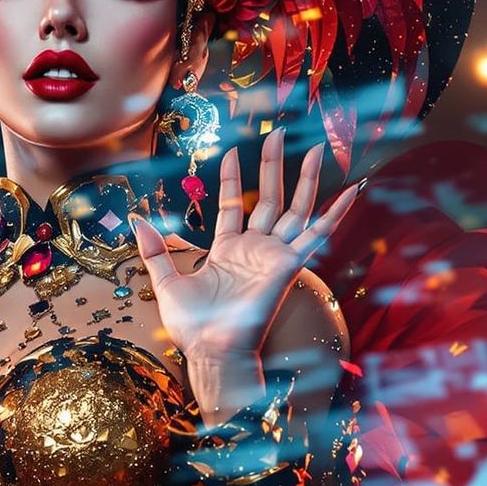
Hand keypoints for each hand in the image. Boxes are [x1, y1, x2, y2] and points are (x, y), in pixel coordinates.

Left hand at [131, 131, 357, 409]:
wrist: (212, 351)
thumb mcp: (165, 281)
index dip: (234, 178)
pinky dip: (335, 214)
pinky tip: (350, 192)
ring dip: (307, 180)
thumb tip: (136, 219)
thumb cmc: (192, 326)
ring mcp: (274, 256)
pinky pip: (316, 235)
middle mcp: (255, 250)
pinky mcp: (289, 265)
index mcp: (228, 251)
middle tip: (277, 134)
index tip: (233, 151)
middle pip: (270, 199)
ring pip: (296, 209)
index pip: (234, 205)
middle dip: (273, 166)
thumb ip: (154, 250)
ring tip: (318, 149)